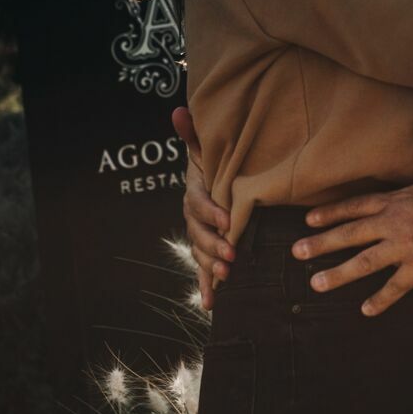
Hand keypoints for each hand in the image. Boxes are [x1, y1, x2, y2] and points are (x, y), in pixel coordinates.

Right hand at [172, 106, 234, 310]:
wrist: (213, 181)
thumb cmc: (214, 163)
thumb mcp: (206, 148)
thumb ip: (194, 133)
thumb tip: (179, 110)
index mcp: (194, 191)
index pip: (198, 202)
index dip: (211, 211)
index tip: (228, 219)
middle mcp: (192, 215)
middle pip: (198, 232)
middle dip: (214, 244)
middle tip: (232, 253)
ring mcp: (198, 234)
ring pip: (200, 252)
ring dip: (210, 264)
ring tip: (225, 274)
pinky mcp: (205, 250)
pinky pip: (202, 269)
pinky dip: (206, 286)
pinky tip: (211, 303)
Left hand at [291, 177, 412, 315]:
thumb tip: (407, 202)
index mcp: (396, 201)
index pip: (356, 206)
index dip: (331, 213)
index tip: (308, 219)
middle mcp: (394, 222)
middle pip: (350, 233)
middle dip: (322, 243)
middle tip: (297, 252)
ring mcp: (405, 246)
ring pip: (364, 261)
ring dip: (339, 273)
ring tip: (316, 283)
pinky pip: (396, 286)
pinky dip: (380, 300)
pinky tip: (365, 311)